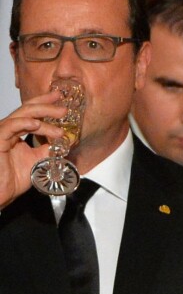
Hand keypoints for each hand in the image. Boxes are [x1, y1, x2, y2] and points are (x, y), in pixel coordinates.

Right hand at [0, 91, 66, 207]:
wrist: (1, 193)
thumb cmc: (13, 179)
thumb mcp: (38, 161)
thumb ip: (48, 150)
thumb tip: (64, 141)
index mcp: (16, 132)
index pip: (32, 114)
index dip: (45, 104)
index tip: (61, 100)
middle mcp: (8, 130)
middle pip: (28, 110)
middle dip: (47, 105)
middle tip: (64, 108)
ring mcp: (1, 133)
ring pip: (22, 116)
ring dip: (43, 117)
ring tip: (59, 121)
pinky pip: (9, 126)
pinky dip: (23, 123)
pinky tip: (36, 124)